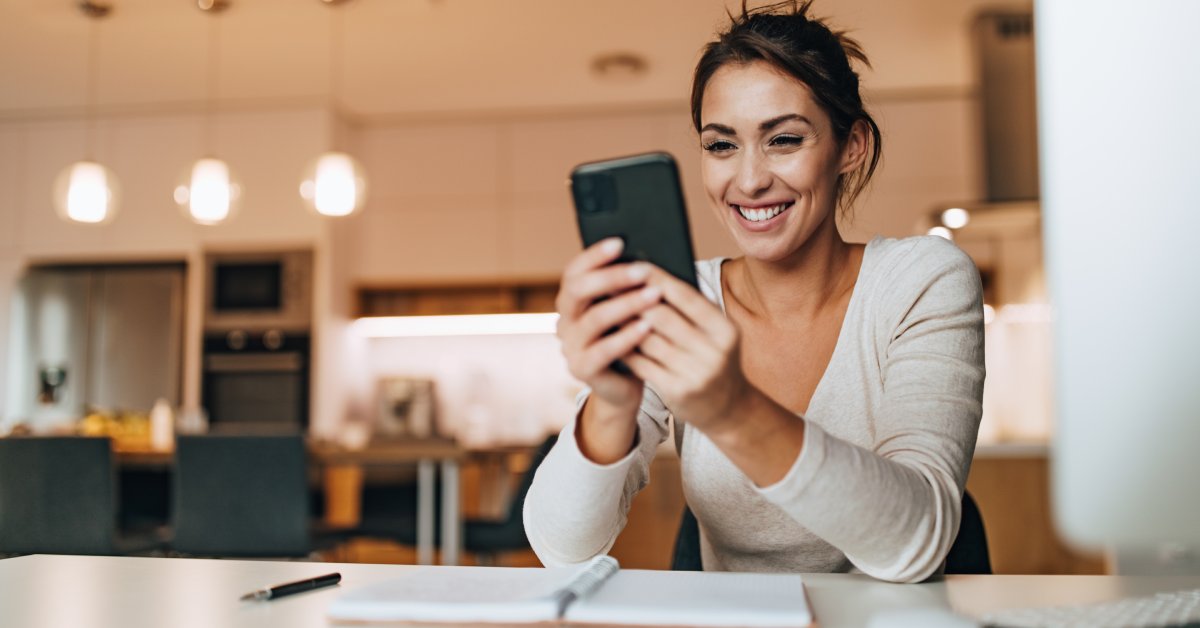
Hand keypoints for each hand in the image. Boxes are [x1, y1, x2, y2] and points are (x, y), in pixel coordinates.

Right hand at [555, 238, 659, 412]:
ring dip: (626, 304)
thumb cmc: (630, 340)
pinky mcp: (581, 370)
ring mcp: (570, 347)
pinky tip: (647, 326)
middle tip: (643, 270)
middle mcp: (565, 321)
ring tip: (654, 295)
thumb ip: (627, 289)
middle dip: (611, 277)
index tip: (620, 242)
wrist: (625, 385)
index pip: (574, 271)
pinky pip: (603, 350)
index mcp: (571, 301)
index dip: (594, 255)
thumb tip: (648, 256)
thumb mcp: (627, 310)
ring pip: (594, 319)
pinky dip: (626, 336)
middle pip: (578, 290)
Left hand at [623, 266, 750, 433]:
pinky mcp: (677, 391)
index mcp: (725, 329)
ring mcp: (696, 374)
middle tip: (609, 283)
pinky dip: (625, 347)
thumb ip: (690, 309)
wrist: (727, 407)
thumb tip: (650, 276)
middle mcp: (714, 352)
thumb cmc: (712, 357)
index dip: (658, 279)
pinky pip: (642, 364)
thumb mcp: (714, 333)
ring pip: (647, 340)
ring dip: (624, 322)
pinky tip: (611, 336)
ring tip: (605, 307)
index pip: (686, 297)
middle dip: (633, 299)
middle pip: (662, 317)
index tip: (634, 265)